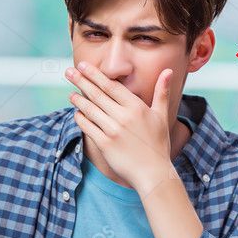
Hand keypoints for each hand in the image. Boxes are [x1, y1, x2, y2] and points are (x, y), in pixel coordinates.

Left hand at [65, 61, 175, 193]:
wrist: (153, 172)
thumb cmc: (158, 143)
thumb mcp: (162, 115)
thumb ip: (161, 92)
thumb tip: (168, 71)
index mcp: (137, 107)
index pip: (111, 86)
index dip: (95, 74)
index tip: (83, 66)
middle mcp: (123, 117)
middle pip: (97, 94)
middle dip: (81, 81)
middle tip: (69, 72)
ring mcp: (113, 131)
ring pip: (90, 110)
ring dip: (78, 100)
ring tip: (71, 93)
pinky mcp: (105, 145)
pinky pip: (88, 127)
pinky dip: (80, 118)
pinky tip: (77, 113)